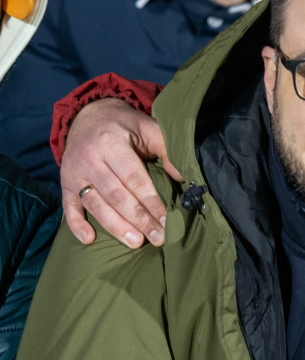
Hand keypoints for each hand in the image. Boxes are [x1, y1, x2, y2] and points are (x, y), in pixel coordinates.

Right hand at [60, 98, 182, 247]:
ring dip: (115, 226)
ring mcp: (74, 173)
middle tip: (158, 237)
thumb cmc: (125, 126)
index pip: (134, 178)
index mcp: (111, 142)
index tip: (167, 220)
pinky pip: (69, 206)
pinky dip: (76, 224)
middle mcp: (89, 158)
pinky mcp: (65, 183)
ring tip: (136, 242)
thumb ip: (166, 149)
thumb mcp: (147, 127)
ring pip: (95, 204)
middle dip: (138, 219)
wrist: (88, 116)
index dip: (151, 201)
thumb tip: (185, 178)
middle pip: (116, 195)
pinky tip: (88, 239)